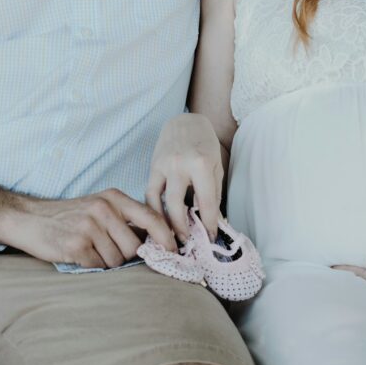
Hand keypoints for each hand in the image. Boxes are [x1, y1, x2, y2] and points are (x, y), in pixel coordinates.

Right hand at [0, 189, 176, 268]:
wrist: (27, 219)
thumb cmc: (68, 216)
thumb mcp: (99, 206)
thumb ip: (125, 218)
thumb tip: (158, 241)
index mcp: (113, 198)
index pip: (151, 218)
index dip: (166, 237)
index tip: (173, 251)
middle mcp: (103, 209)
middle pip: (134, 247)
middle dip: (126, 256)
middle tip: (106, 249)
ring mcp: (89, 227)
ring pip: (117, 260)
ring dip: (106, 261)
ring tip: (89, 248)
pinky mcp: (76, 245)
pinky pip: (98, 266)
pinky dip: (91, 265)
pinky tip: (78, 253)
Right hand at [146, 113, 223, 242]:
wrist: (185, 122)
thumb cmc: (205, 145)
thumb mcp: (216, 167)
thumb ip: (213, 194)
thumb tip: (213, 221)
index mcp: (201, 165)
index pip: (206, 202)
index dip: (210, 223)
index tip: (211, 238)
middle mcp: (180, 165)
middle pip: (178, 206)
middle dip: (183, 228)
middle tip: (187, 242)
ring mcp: (163, 166)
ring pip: (159, 201)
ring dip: (164, 222)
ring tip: (170, 236)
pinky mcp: (152, 167)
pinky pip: (149, 192)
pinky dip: (153, 208)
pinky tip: (159, 220)